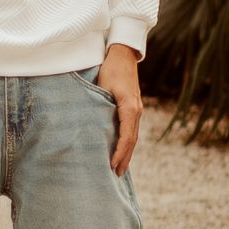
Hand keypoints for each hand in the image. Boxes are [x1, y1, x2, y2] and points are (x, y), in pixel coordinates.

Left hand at [99, 46, 142, 174]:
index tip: (112, 166)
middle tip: (117, 175)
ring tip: (120, 168)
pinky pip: (131, 128)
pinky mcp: (134, 106)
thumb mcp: (102, 86)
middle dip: (125, 158)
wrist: (123, 54)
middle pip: (132, 140)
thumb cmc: (110, 68)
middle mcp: (136, 110)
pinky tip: (122, 149)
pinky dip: (127, 141)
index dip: (120, 153)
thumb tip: (90, 125)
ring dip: (127, 152)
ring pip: (133, 136)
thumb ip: (99, 105)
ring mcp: (137, 108)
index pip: (126, 137)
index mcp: (129, 108)